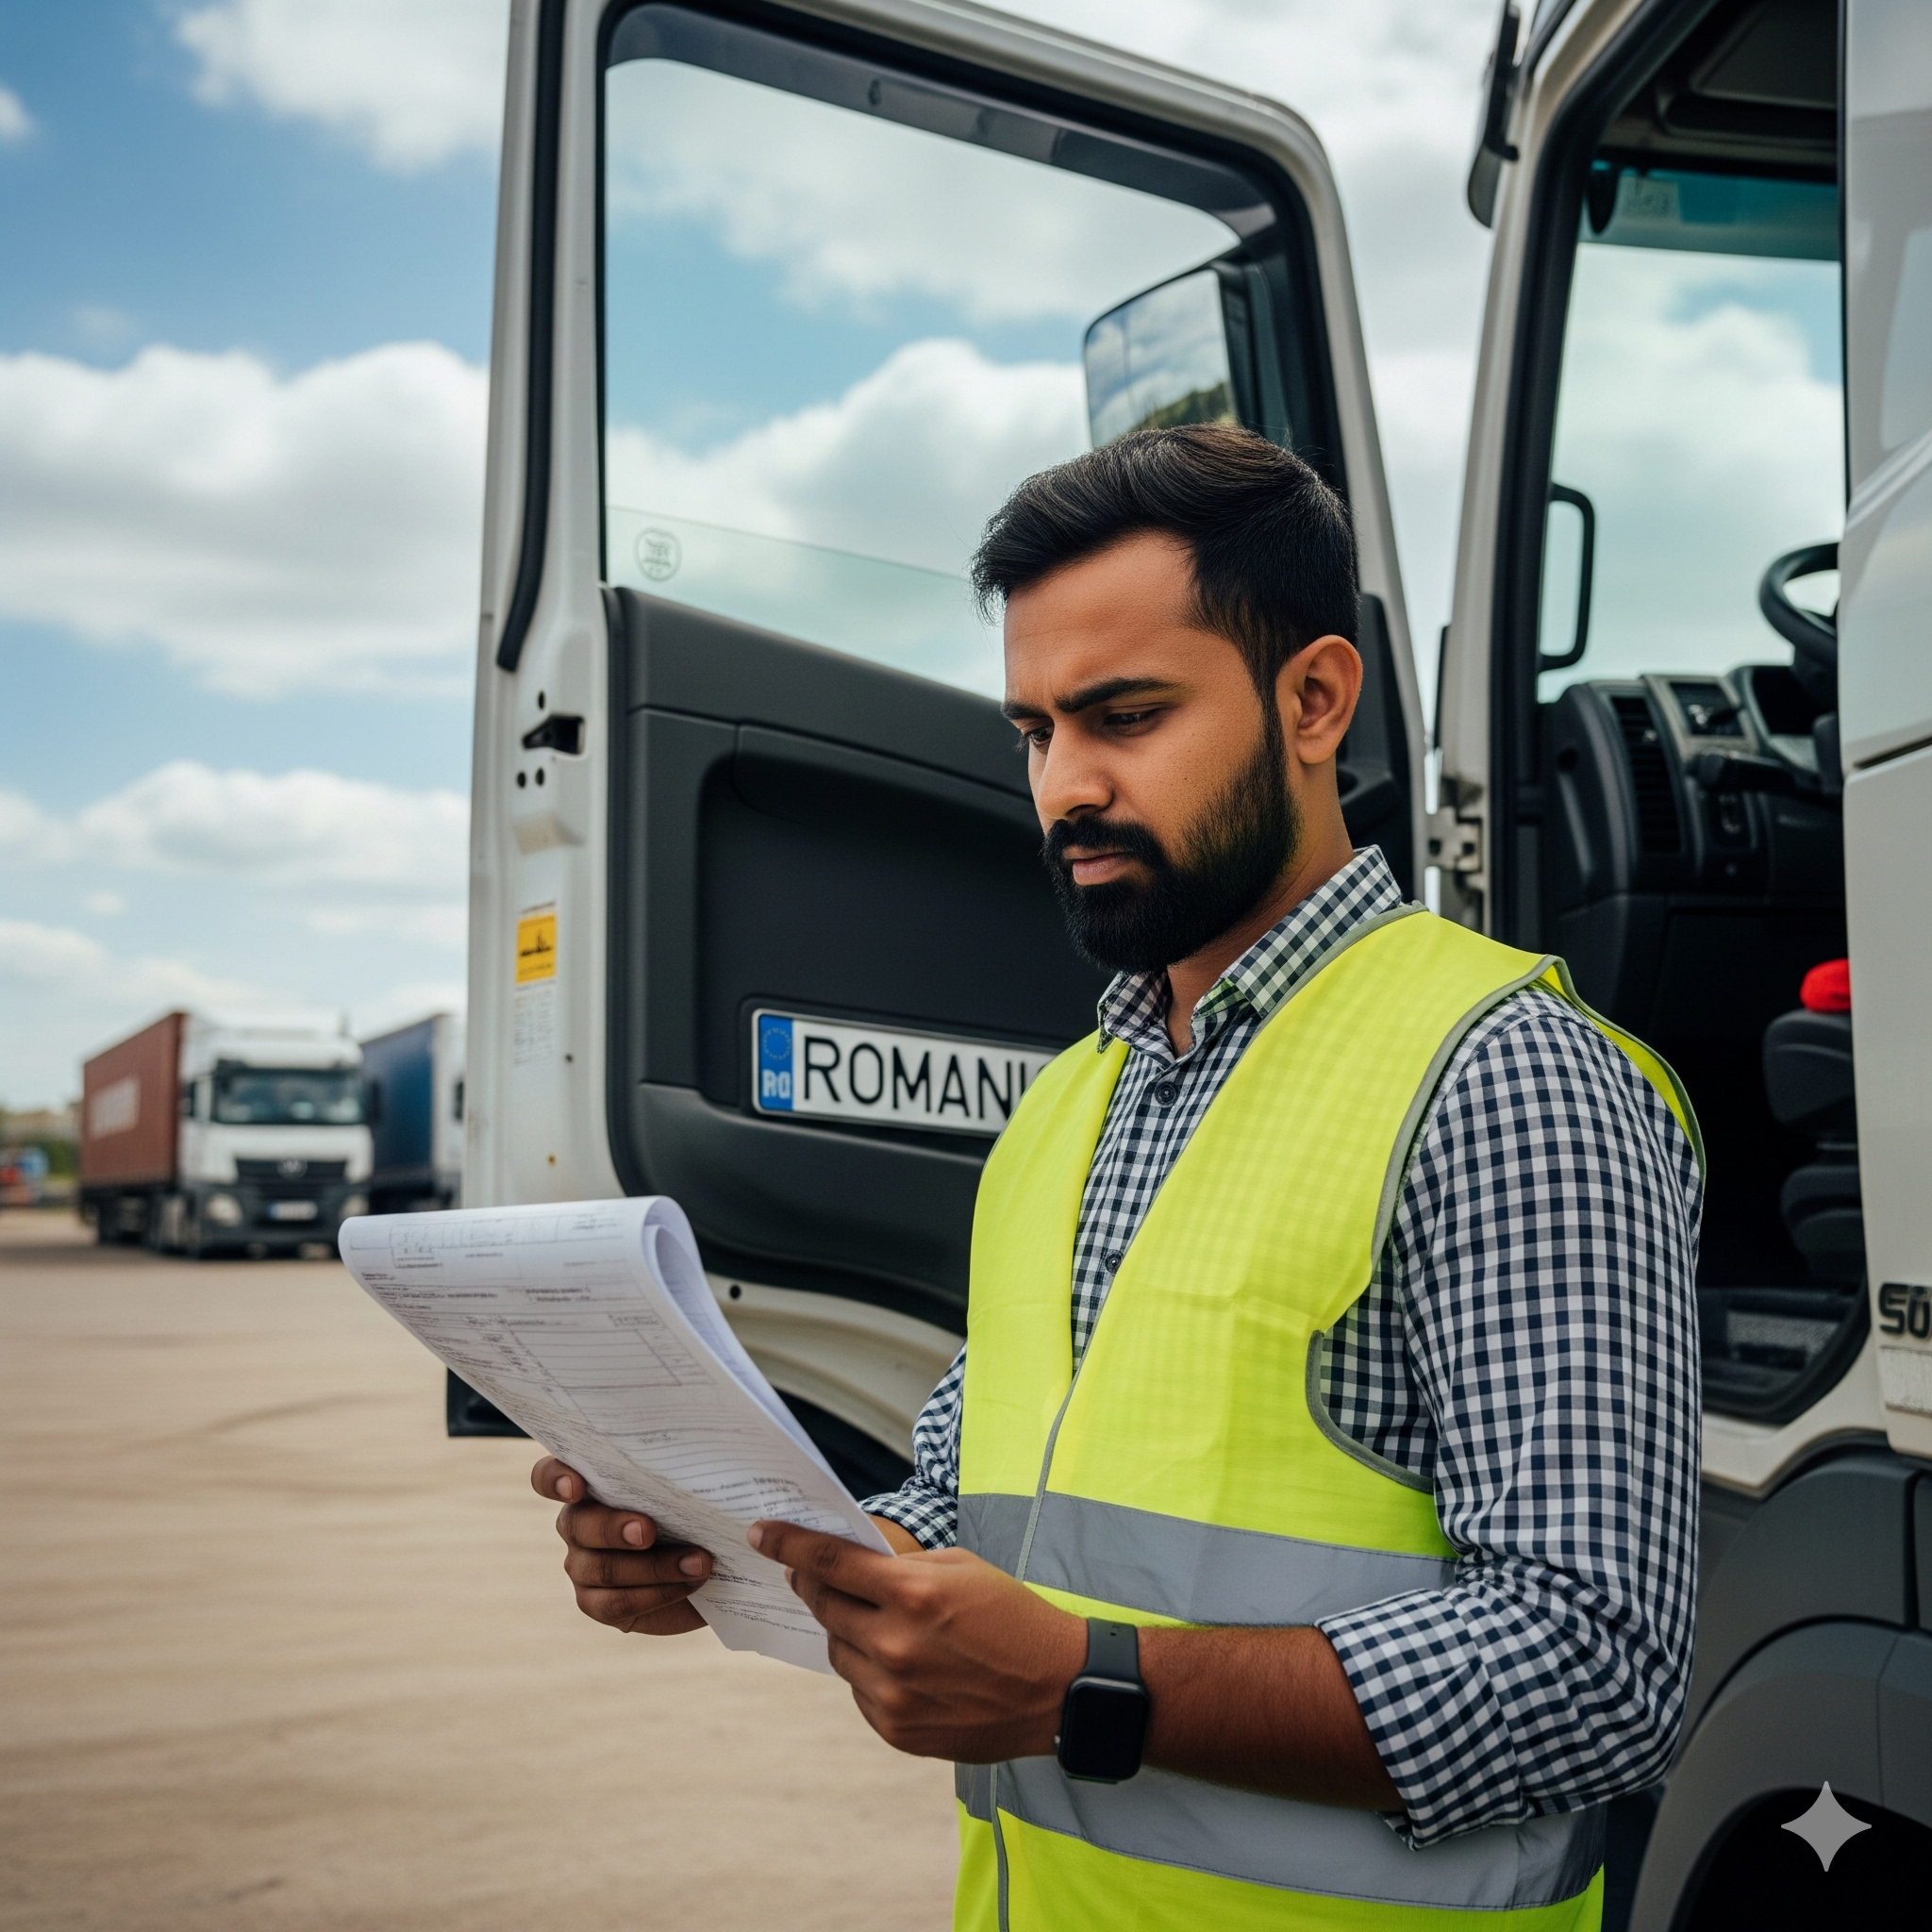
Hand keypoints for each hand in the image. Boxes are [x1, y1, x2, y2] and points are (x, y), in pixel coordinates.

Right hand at [531, 1456, 712, 1635]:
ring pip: (601, 1568)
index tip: (577, 1486)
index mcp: (593, 1483)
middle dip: (614, 1527)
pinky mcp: (597, 1602)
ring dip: (653, 1567)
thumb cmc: (701, 1511)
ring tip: (699, 1562)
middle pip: (576, 1523)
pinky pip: (615, 1603)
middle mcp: (579, 1523)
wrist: (717, 1562)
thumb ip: (693, 1475)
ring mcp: (583, 1565)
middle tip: (649, 1531)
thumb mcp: (699, 1487)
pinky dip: (656, 1594)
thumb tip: (720, 1467)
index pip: (548, 1476)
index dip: (555, 1479)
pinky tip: (689, 1583)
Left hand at [749, 1519, 1084, 1760]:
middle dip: (811, 1583)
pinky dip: (868, 1672)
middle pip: (824, 1606)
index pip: (829, 1562)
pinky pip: (859, 1691)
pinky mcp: (897, 1730)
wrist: (1057, 1689)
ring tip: (879, 1623)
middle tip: (807, 1572)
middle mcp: (895, 1646)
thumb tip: (850, 1563)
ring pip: (838, 1651)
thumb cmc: (1013, 1616)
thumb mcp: (961, 1568)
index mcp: (913, 1595)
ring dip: (846, 1631)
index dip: (788, 1544)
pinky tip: (900, 1663)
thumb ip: (901, 1566)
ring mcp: (893, 1694)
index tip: (760, 1533)